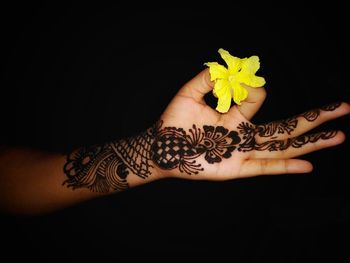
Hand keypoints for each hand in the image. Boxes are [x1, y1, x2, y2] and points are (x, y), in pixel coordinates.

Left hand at [152, 68, 349, 179]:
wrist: (160, 149)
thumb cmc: (173, 123)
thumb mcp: (189, 93)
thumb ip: (207, 78)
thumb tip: (227, 66)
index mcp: (234, 115)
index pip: (256, 97)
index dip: (251, 86)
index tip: (237, 81)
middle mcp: (243, 134)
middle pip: (285, 126)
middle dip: (314, 118)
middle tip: (344, 108)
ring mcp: (242, 152)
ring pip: (282, 146)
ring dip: (311, 142)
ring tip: (338, 136)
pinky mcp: (235, 168)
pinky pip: (264, 166)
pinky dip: (285, 166)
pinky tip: (308, 164)